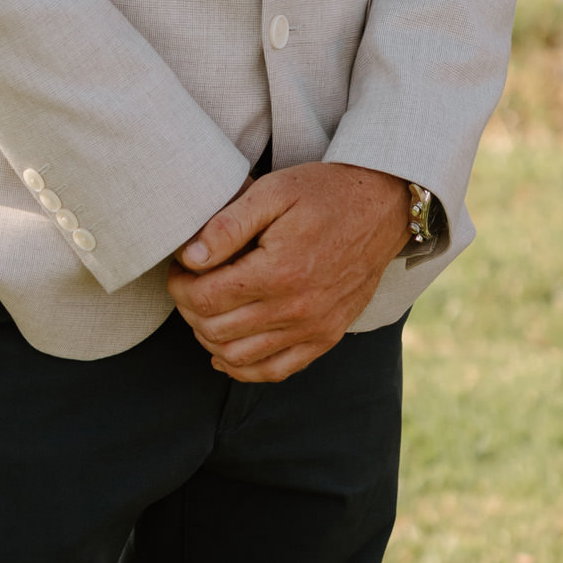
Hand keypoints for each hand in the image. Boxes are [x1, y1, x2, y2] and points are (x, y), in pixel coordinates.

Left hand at [167, 161, 409, 383]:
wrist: (382, 207)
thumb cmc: (325, 193)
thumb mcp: (273, 192)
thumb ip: (228, 226)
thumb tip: (189, 257)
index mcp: (278, 272)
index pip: (206, 299)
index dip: (180, 286)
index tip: (181, 269)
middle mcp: (296, 310)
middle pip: (216, 330)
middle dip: (190, 309)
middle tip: (189, 284)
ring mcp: (313, 329)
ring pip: (238, 357)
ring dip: (210, 338)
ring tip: (207, 309)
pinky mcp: (326, 337)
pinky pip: (275, 370)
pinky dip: (243, 368)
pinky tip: (226, 351)